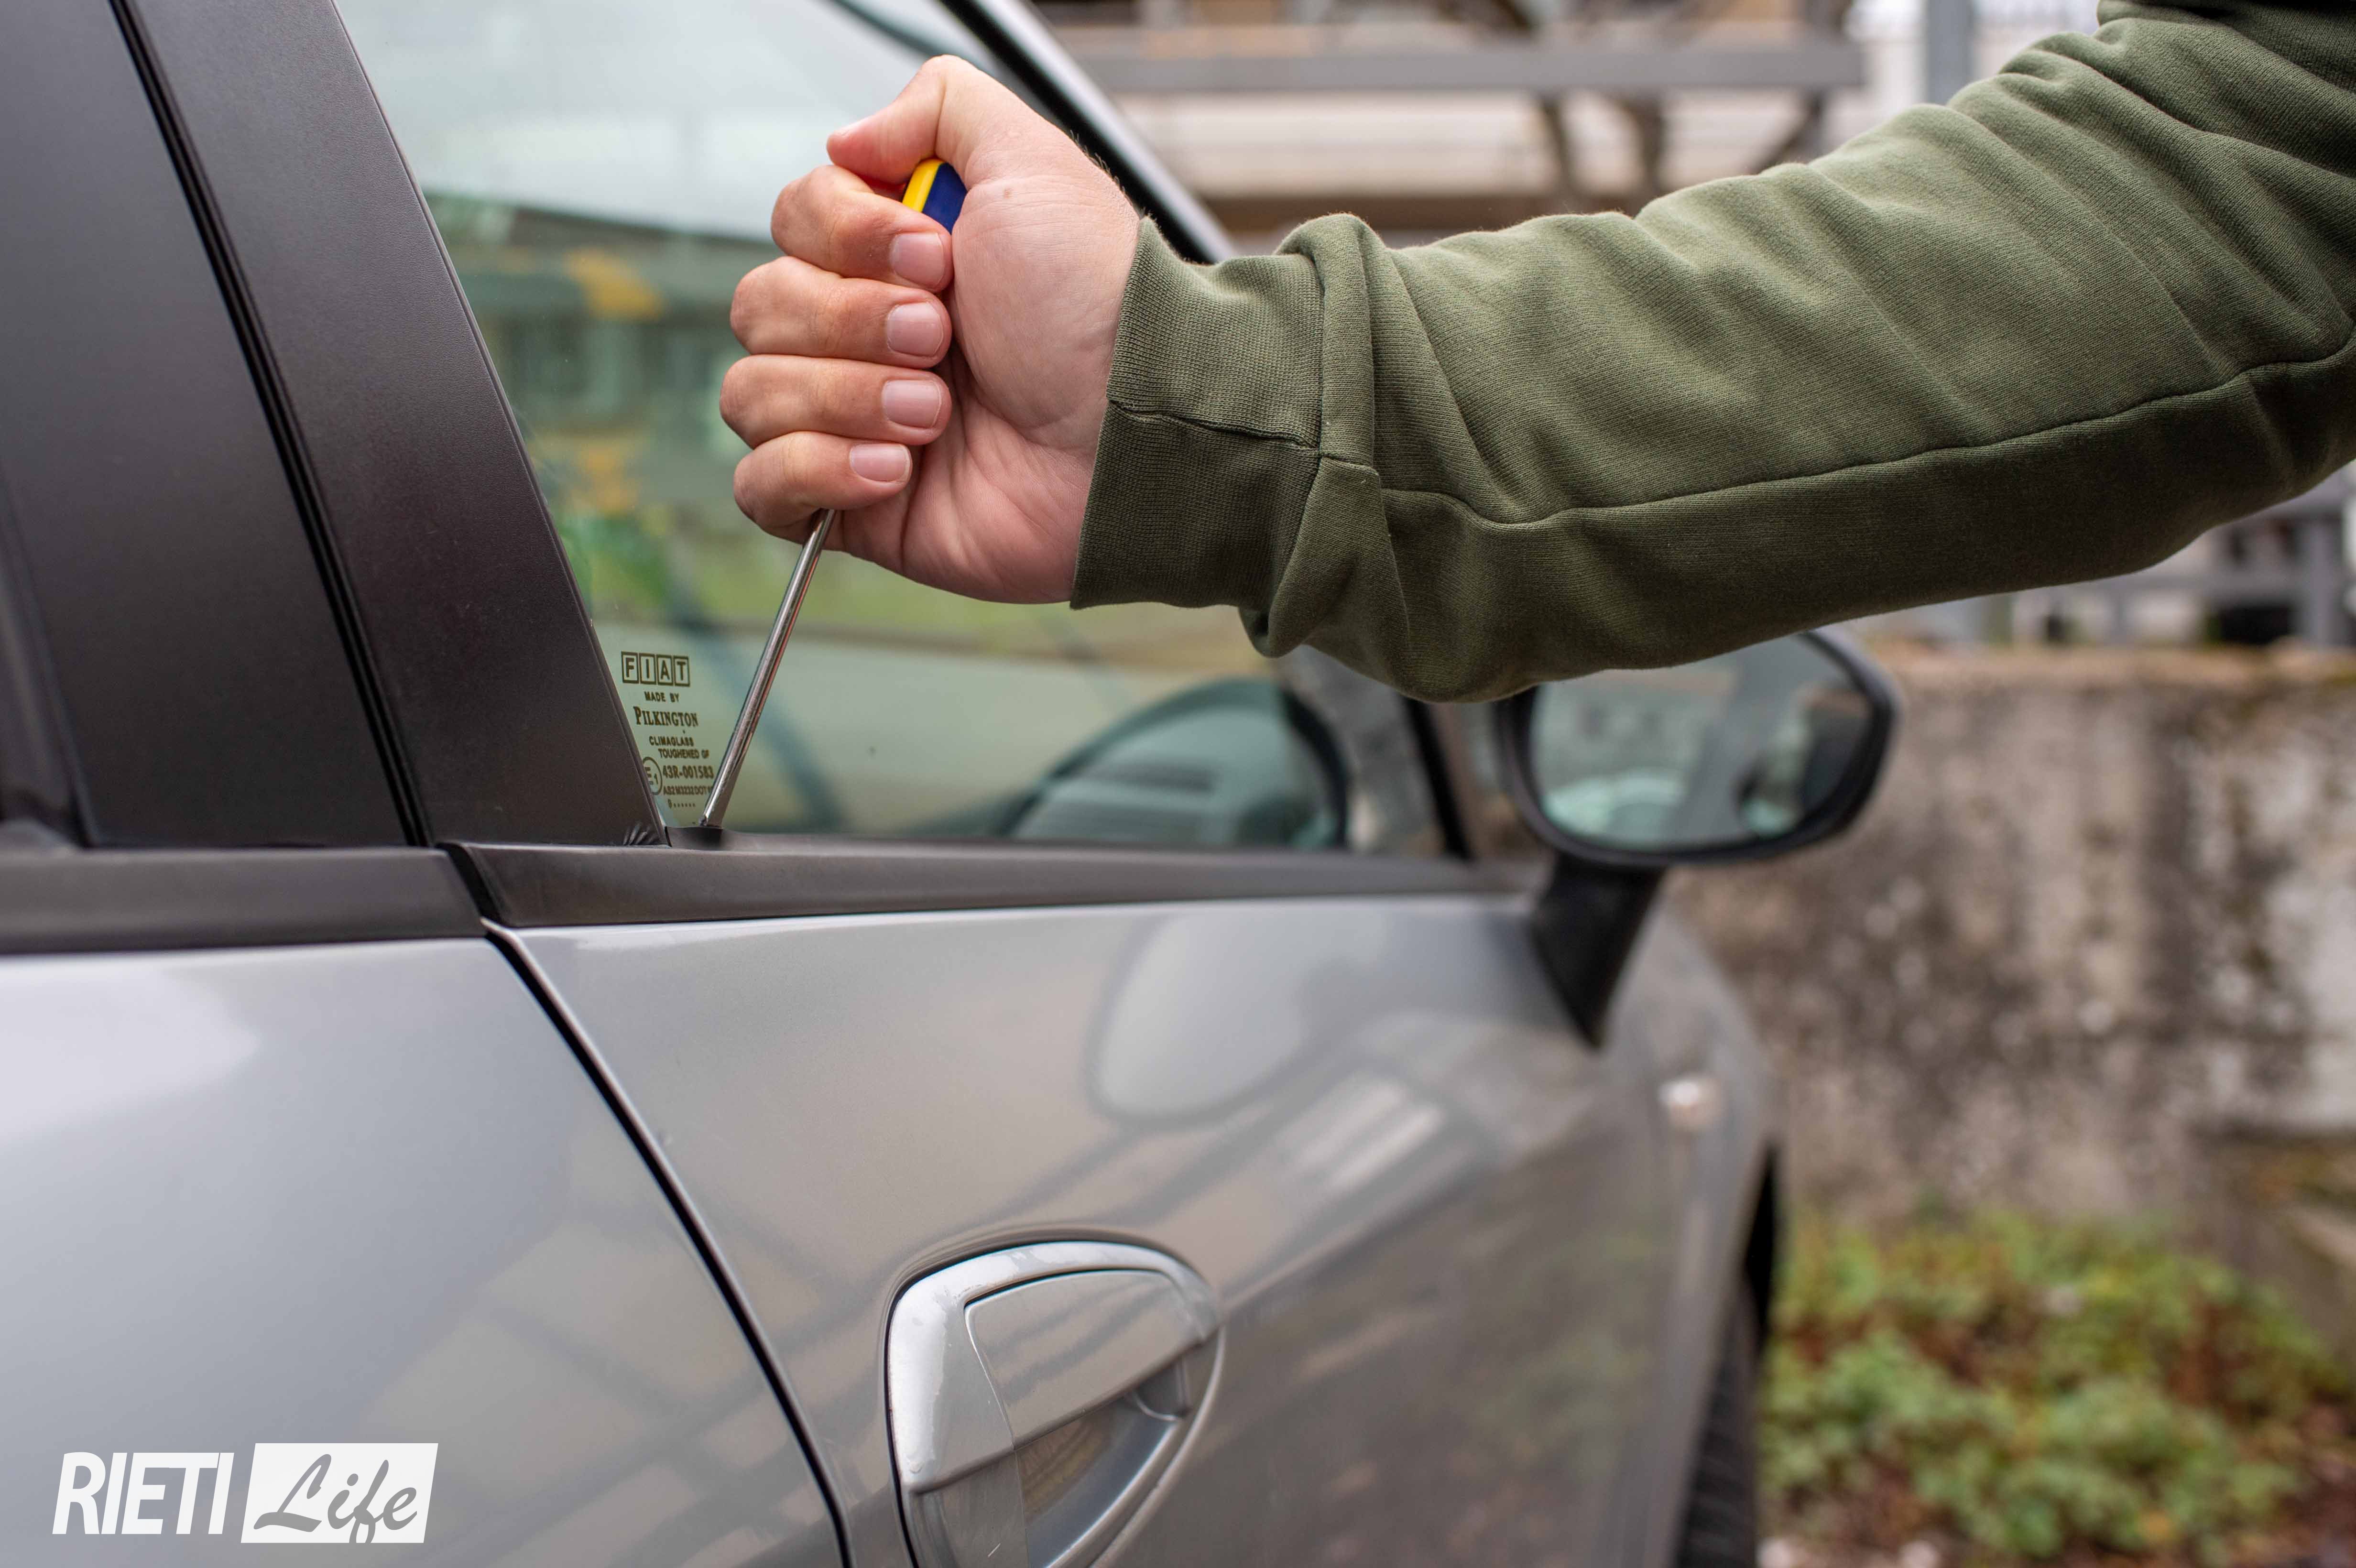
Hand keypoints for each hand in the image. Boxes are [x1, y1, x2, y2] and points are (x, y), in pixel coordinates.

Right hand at [722, 57, 1138, 601]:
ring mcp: (852, 423)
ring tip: (938, 413)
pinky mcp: (856, 507)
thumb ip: (941, 107)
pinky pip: (762, 488)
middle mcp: (864, 337)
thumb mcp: (1031, 164)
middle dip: (853, 322)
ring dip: (847, 396)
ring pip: (751, 393)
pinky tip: (898, 469)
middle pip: (761, 305)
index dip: (846, 238)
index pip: (792, 222)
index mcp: (894, 259)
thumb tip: (848, 139)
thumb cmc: (1094, 308)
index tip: (935, 258)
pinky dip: (816, 471)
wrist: (1132, 429)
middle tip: (942, 338)